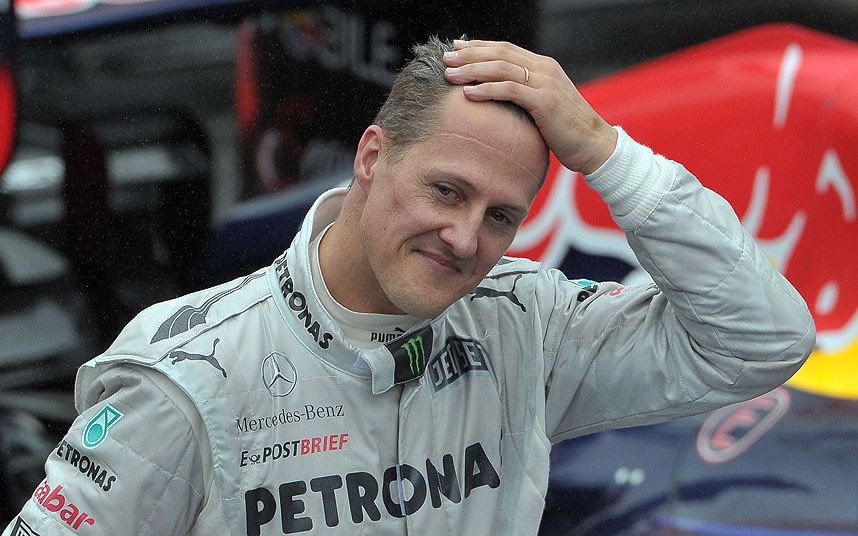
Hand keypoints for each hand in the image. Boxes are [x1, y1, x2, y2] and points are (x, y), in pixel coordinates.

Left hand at [443, 39, 617, 174]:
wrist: (594, 145)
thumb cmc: (566, 131)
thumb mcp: (544, 106)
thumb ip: (526, 95)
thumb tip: (499, 97)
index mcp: (544, 66)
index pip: (505, 49)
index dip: (479, 47)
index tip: (457, 49)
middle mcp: (545, 69)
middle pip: (500, 53)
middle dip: (470, 55)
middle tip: (446, 59)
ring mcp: (546, 83)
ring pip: (502, 68)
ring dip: (472, 70)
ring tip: (450, 75)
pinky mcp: (545, 101)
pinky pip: (510, 90)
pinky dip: (487, 90)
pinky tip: (468, 93)